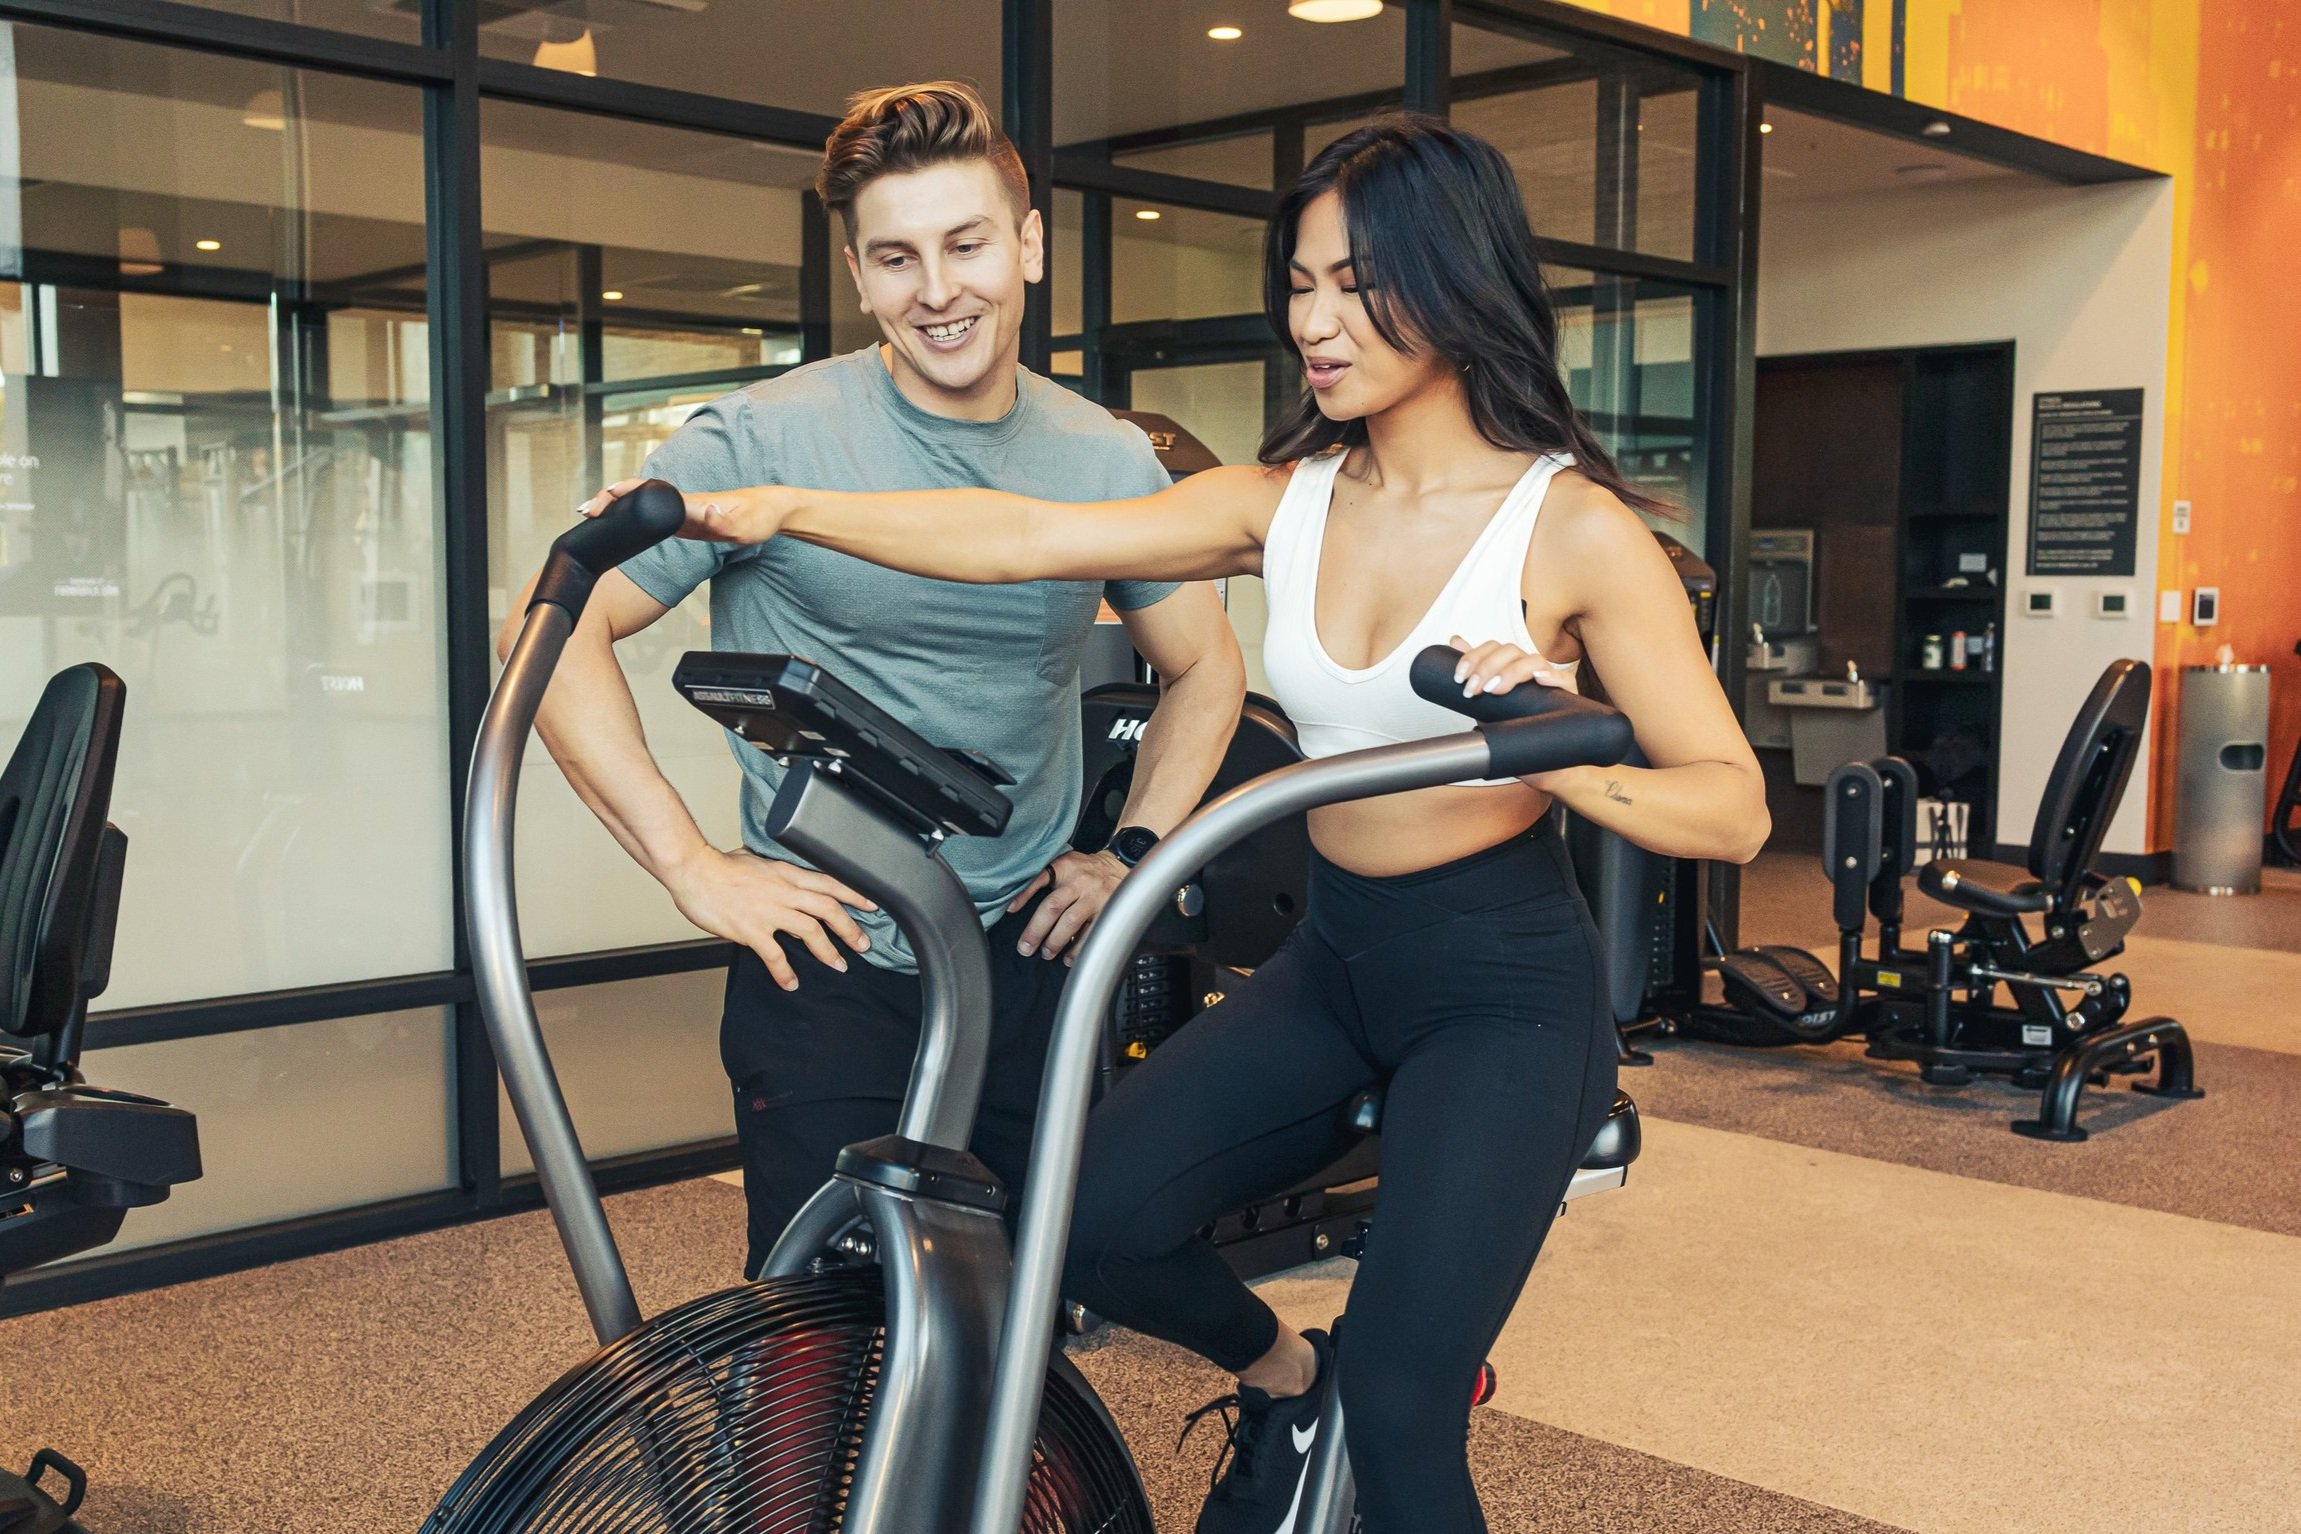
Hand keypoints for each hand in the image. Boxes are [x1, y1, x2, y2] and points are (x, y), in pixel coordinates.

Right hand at [580, 479, 788, 545]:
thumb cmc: (759, 516)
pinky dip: (633, 518)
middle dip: (611, 500)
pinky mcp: (687, 521)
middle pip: (639, 496)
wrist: (772, 511)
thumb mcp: (743, 523)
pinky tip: (622, 526)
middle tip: (585, 510)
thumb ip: (721, 519)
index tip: (604, 498)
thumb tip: (704, 512)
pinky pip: (653, 517)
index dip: (626, 493)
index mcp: (691, 502)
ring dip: (618, 508)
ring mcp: (683, 512)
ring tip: (592, 516)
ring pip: (643, 505)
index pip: (651, 493)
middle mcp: (683, 504)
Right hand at [666, 845, 877, 991]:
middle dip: (851, 929)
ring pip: (811, 931)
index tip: (872, 905)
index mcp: (786, 873)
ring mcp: (768, 911)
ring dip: (828, 951)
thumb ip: (774, 870)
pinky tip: (791, 983)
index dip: (854, 894)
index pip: (830, 882)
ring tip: (839, 965)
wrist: (693, 870)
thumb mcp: (755, 858)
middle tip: (863, 944)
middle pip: (828, 909)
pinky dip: (786, 972)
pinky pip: (775, 955)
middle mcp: (783, 891)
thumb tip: (782, 874)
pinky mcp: (751, 929)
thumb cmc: (719, 865)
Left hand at [1006, 850, 1127, 963]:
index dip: (1024, 894)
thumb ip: (1045, 877)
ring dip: (1055, 941)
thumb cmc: (1086, 871)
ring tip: (1047, 954)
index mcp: (1065, 866)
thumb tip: (1015, 905)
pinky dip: (1078, 948)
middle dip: (1036, 930)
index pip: (1040, 877)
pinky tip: (1068, 958)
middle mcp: (1080, 881)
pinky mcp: (1108, 911)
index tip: (1010, 909)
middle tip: (1026, 948)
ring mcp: (1095, 896)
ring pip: (1071, 921)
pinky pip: (1091, 933)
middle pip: (1053, 906)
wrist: (1120, 870)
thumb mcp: (1065, 864)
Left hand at [1449, 633, 1576, 791]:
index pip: (1493, 647)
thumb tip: (1455, 639)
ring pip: (1533, 661)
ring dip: (1511, 672)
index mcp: (1510, 665)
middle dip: (1486, 667)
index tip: (1459, 677)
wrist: (1538, 760)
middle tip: (1473, 689)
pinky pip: (1564, 679)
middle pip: (1510, 650)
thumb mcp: (1487, 698)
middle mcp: (1529, 668)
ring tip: (1495, 690)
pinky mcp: (1566, 694)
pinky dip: (1551, 676)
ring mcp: (1549, 678)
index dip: (1474, 657)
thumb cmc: (1514, 725)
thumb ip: (1475, 671)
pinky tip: (1540, 680)